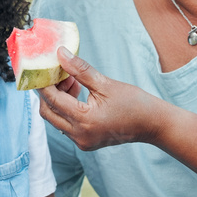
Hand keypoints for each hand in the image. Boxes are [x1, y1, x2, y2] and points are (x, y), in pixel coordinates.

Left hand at [38, 47, 156, 150]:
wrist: (153, 125)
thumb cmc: (134, 103)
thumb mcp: (105, 83)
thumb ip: (80, 70)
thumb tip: (61, 54)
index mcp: (85, 120)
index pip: (52, 100)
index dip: (44, 82)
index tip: (42, 67)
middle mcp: (80, 135)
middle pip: (48, 112)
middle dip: (48, 91)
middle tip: (57, 73)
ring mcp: (82, 141)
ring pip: (55, 119)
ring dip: (57, 99)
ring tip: (72, 80)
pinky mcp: (85, 142)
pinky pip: (66, 124)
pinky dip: (66, 108)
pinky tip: (77, 92)